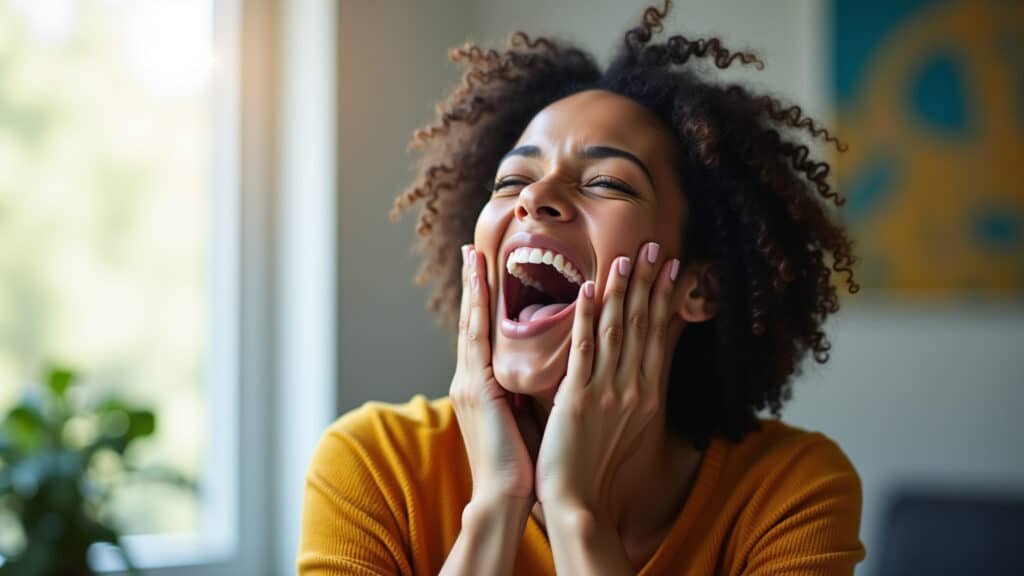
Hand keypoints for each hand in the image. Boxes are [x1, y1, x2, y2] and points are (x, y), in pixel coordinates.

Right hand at [450, 245, 537, 503]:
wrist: (502, 499)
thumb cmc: (517, 466)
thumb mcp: (518, 421)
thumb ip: (519, 394)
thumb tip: (535, 376)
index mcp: (480, 388)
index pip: (481, 336)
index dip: (482, 304)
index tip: (483, 273)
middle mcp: (470, 380)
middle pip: (470, 321)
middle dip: (471, 285)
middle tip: (471, 249)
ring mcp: (471, 383)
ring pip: (472, 324)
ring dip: (474, 287)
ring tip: (473, 256)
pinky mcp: (479, 390)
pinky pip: (481, 340)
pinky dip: (483, 309)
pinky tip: (486, 285)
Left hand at [535, 242, 678, 516]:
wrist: (581, 504)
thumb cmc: (601, 472)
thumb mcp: (631, 431)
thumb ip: (634, 398)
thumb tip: (640, 372)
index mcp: (648, 395)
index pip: (660, 336)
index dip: (664, 299)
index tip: (670, 268)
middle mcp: (634, 389)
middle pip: (643, 325)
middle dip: (649, 283)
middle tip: (655, 246)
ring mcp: (607, 392)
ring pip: (617, 331)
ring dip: (622, 291)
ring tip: (627, 258)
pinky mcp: (579, 398)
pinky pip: (583, 350)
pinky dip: (587, 318)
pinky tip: (588, 290)